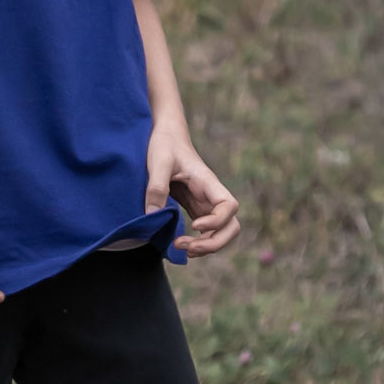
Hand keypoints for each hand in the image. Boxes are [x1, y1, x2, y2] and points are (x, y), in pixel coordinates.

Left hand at [145, 124, 240, 256]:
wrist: (167, 135)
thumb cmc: (165, 144)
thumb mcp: (158, 161)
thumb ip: (156, 187)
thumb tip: (152, 216)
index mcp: (208, 182)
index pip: (229, 206)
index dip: (216, 221)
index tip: (194, 224)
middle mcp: (211, 196)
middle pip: (232, 226)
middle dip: (213, 243)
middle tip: (186, 247)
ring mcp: (205, 204)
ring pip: (221, 233)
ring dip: (206, 247)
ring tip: (180, 247)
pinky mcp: (196, 209)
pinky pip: (206, 232)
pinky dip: (198, 243)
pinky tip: (180, 245)